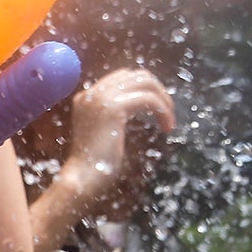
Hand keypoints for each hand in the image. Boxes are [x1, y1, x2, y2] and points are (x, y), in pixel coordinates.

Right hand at [61, 68, 176, 215]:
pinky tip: (167, 127)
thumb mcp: (103, 131)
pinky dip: (163, 111)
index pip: (123, 77)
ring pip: (145, 82)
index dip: (145, 89)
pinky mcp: (113, 107)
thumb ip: (113, 115)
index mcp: (85, 98)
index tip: (155, 110)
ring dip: (163, 100)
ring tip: (169, 120)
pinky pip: (149, 99)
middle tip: (167, 113)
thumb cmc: (94, 163)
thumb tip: (140, 101)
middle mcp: (91, 93)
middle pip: (137, 75)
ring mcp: (100, 98)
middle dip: (158, 91)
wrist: (82, 177)